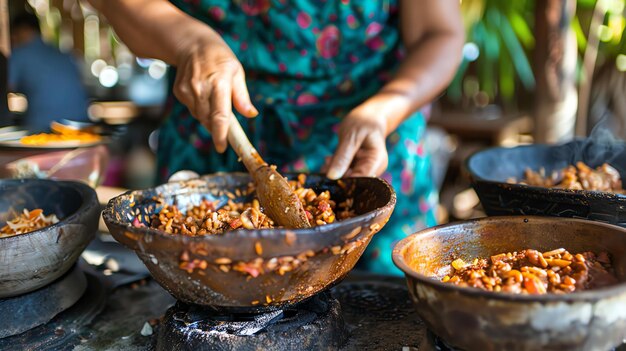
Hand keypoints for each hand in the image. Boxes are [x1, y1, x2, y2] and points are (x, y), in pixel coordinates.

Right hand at [173, 38, 257, 152]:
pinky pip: (192, 110)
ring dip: (209, 118)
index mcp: (219, 82)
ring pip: (200, 117)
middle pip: (208, 120)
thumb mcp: (236, 72)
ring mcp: (187, 90)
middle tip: (227, 130)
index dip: (221, 134)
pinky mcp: (179, 92)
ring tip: (215, 103)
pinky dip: (200, 109)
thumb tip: (251, 114)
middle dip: (218, 129)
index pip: (219, 115)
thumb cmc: (220, 59)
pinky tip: (204, 96)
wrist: (193, 45)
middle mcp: (200, 88)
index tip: (222, 147)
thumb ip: (242, 96)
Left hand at [326, 104, 388, 178]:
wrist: (368, 117)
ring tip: (328, 159)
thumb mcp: (351, 136)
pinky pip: (343, 172)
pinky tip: (330, 160)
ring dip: (334, 171)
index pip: (362, 181)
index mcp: (377, 162)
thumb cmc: (363, 122)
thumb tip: (332, 177)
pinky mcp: (357, 168)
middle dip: (337, 175)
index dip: (345, 182)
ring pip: (346, 178)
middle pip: (354, 182)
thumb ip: (343, 157)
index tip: (330, 177)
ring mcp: (365, 169)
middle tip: (327, 163)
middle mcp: (373, 169)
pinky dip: (335, 167)